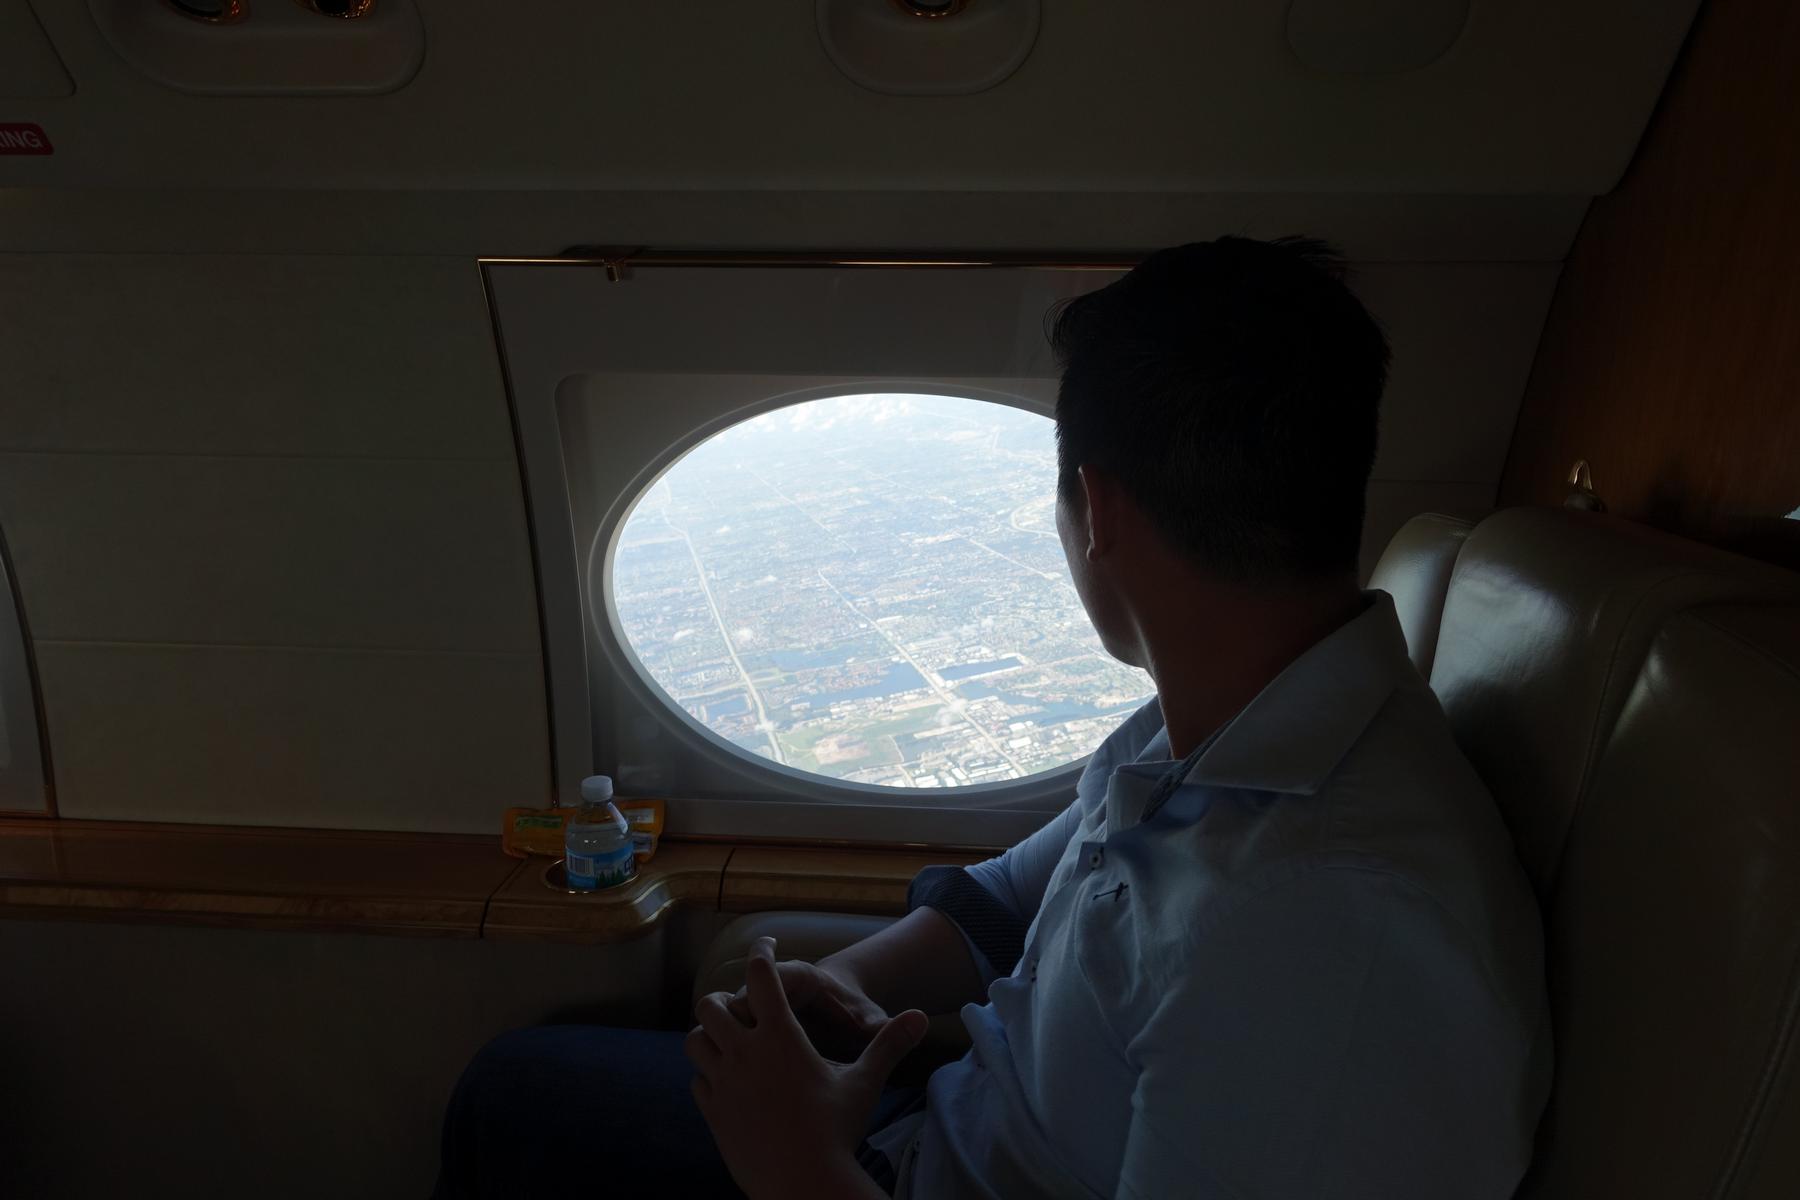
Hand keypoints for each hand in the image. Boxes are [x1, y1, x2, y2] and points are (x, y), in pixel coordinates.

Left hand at [687, 937, 928, 1199]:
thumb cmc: (836, 1131)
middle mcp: (744, 1053)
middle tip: (743, 1005)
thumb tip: (922, 1016)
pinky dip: (707, 1074)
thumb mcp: (864, 1083)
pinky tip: (726, 1082)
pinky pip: (697, 1081)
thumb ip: (888, 1045)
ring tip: (728, 1040)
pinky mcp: (712, 1114)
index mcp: (780, 1037)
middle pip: (711, 1005)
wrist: (802, 1185)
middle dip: (724, 999)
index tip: (767, 944)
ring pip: (694, 1041)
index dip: (762, 953)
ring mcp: (722, 1084)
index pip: (761, 976)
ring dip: (708, 1035)